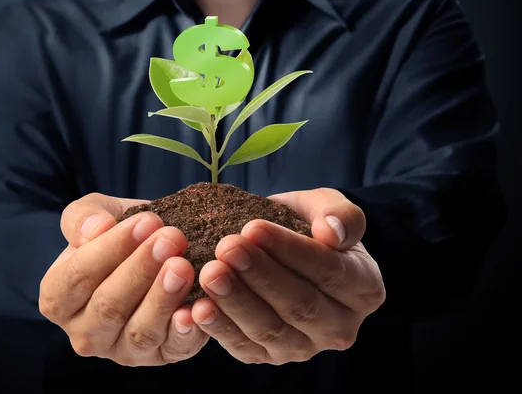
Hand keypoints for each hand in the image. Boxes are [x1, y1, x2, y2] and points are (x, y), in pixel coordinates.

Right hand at [39, 193, 208, 365]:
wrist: (162, 248)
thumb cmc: (124, 233)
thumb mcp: (99, 214)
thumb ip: (84, 217)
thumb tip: (95, 229)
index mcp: (58, 298)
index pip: (77, 276)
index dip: (111, 249)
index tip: (145, 222)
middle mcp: (85, 333)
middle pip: (108, 306)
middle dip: (142, 270)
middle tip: (171, 239)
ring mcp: (123, 350)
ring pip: (140, 331)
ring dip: (163, 298)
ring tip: (183, 266)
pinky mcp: (162, 357)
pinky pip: (173, 349)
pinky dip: (185, 330)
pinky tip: (197, 307)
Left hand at [191, 188, 384, 364]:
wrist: (286, 250)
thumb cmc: (309, 226)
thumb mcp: (327, 207)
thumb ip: (341, 214)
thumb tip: (332, 232)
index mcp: (364, 287)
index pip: (330, 271)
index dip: (291, 251)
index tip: (253, 228)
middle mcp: (341, 327)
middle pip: (300, 305)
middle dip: (260, 276)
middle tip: (226, 248)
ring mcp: (305, 347)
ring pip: (271, 330)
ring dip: (237, 302)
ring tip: (210, 273)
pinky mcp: (270, 357)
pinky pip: (245, 348)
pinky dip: (221, 329)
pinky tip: (199, 307)